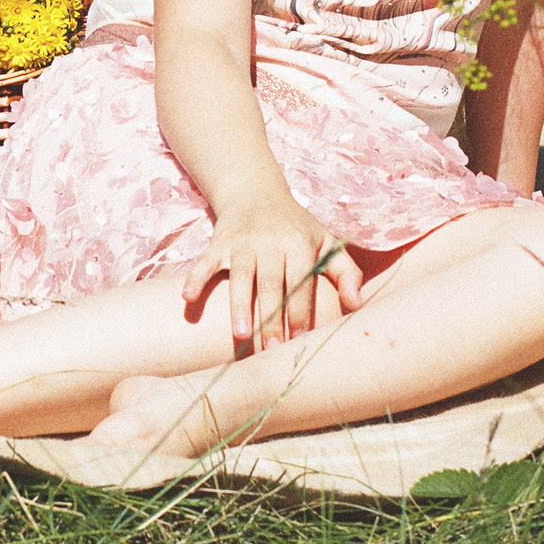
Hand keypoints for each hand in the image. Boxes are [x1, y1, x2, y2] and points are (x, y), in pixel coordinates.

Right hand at [179, 197, 363, 347]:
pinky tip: (187, 298)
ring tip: (241, 335)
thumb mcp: (326, 242)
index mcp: (298, 243)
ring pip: (240, 275)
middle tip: (272, 350)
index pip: (301, 282)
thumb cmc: (297, 227)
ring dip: (239, 305)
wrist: (256, 192)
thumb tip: (356, 305)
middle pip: (270, 283)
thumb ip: (346, 272)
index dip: (300, 312)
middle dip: (271, 317)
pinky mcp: (218, 242)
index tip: (299, 341)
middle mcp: (269, 241)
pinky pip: (204, 262)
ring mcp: (241, 241)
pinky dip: (195, 278)